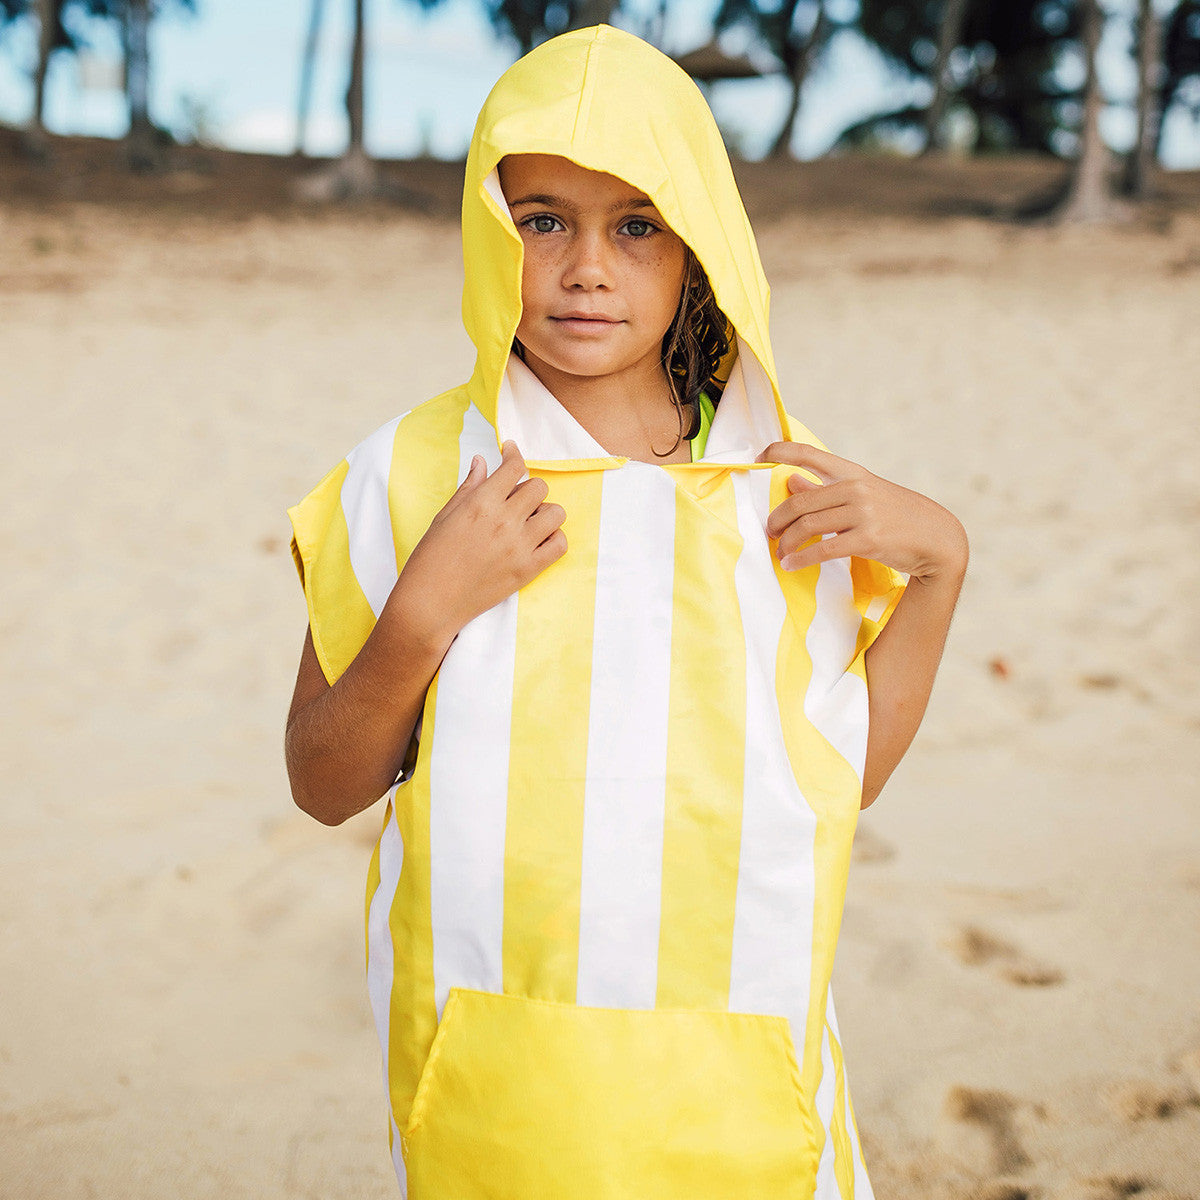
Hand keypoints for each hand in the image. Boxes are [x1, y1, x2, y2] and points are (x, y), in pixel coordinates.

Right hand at [391, 439, 566, 646]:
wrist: (431, 603)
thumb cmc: (430, 559)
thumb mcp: (444, 517)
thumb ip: (468, 488)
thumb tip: (481, 462)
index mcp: (481, 503)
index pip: (514, 467)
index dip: (514, 454)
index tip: (510, 453)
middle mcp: (504, 521)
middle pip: (539, 488)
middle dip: (528, 489)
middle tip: (513, 501)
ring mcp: (520, 547)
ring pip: (556, 513)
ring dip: (544, 513)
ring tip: (526, 523)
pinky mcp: (528, 570)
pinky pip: (560, 544)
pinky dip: (553, 538)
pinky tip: (536, 541)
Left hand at [756, 442, 966, 583]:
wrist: (935, 536)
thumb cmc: (894, 515)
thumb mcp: (862, 495)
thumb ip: (825, 488)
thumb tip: (791, 481)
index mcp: (852, 473)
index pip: (809, 453)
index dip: (779, 452)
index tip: (759, 458)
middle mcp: (856, 488)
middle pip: (800, 501)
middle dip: (778, 519)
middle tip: (769, 532)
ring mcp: (863, 513)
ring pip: (808, 526)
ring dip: (787, 542)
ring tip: (780, 553)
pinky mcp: (868, 539)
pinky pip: (823, 549)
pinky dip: (802, 559)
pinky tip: (792, 565)